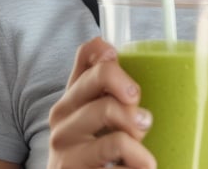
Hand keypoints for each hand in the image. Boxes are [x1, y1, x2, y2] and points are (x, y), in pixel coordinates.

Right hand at [48, 37, 155, 168]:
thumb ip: (111, 98)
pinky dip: (137, 161)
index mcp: (73, 98)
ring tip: (145, 156)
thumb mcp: (99, 125)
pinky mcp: (70, 167)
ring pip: (109, 110)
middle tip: (144, 120)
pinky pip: (117, 149)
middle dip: (131, 93)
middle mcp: (62, 115)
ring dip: (137, 133)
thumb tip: (127, 65)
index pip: (85, 55)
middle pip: (102, 76)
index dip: (106, 51)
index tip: (121, 64)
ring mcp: (64, 142)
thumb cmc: (93, 159)